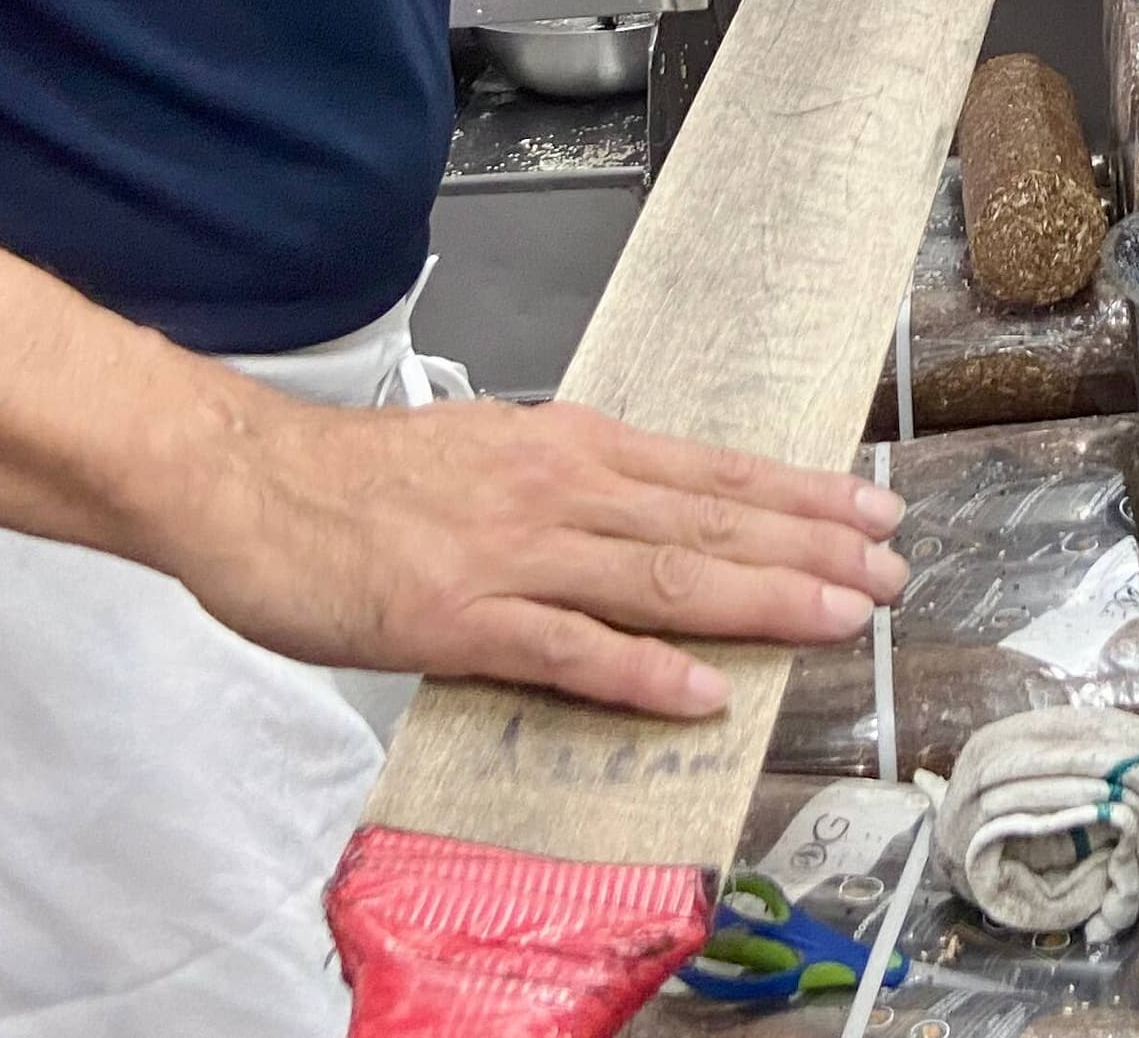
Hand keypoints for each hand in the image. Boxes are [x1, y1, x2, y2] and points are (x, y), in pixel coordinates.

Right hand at [162, 387, 910, 720]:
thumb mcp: (487, 454)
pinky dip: (638, 671)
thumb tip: (643, 514)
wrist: (245, 481)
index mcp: (567, 448)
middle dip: (810, 547)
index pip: (707, 472)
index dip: (797, 493)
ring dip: (758, 598)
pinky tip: (700, 689)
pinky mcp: (458, 619)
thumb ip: (565, 485)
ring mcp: (511, 555)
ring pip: (660, 577)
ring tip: (839, 616)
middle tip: (892, 569)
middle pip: (706, 523)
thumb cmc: (357, 479)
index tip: (870, 507)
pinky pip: (566, 649)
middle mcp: (556, 491)